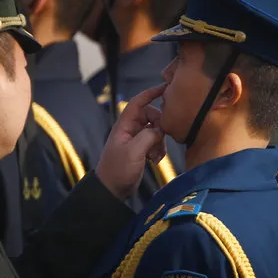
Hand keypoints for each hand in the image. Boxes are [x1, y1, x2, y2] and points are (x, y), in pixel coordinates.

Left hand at [96, 85, 166, 199]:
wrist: (112, 189)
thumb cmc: (117, 169)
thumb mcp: (134, 151)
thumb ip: (148, 135)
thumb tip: (161, 128)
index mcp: (125, 125)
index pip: (138, 102)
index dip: (151, 93)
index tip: (165, 88)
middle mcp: (131, 129)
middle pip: (152, 116)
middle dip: (160, 127)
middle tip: (161, 140)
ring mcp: (137, 139)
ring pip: (156, 130)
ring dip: (160, 141)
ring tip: (155, 156)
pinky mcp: (142, 149)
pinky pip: (156, 142)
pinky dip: (159, 149)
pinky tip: (155, 160)